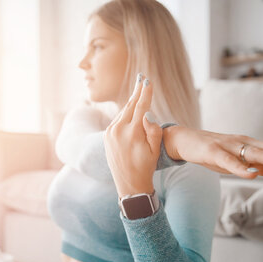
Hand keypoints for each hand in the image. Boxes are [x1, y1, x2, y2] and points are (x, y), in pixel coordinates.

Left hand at [104, 74, 161, 196]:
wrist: (129, 184)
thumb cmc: (146, 167)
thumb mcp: (155, 150)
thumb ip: (153, 130)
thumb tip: (147, 112)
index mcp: (132, 133)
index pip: (140, 107)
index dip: (145, 93)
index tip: (148, 80)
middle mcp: (118, 130)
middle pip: (130, 105)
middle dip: (137, 91)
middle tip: (142, 77)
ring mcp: (110, 133)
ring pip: (123, 112)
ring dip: (131, 101)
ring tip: (138, 88)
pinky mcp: (106, 136)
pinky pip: (117, 119)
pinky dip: (125, 112)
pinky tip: (130, 106)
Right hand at [164, 126, 262, 178]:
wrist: (183, 140)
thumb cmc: (211, 151)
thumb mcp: (239, 160)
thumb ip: (259, 165)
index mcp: (249, 145)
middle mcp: (242, 143)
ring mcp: (227, 147)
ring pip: (254, 153)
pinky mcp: (212, 153)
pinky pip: (228, 162)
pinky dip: (241, 168)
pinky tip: (252, 174)